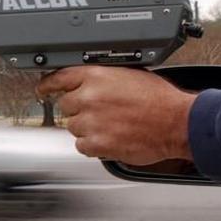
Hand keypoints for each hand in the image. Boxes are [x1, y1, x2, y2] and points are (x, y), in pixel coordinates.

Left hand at [37, 66, 196, 165]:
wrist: (176, 123)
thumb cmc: (160, 100)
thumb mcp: (129, 74)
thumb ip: (103, 78)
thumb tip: (87, 82)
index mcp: (96, 76)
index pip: (58, 78)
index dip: (48, 85)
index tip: (43, 90)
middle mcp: (89, 97)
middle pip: (66, 106)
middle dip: (80, 110)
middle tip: (101, 113)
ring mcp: (90, 121)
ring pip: (73, 127)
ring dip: (88, 128)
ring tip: (112, 126)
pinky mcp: (96, 143)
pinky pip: (82, 146)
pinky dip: (93, 145)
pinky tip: (111, 138)